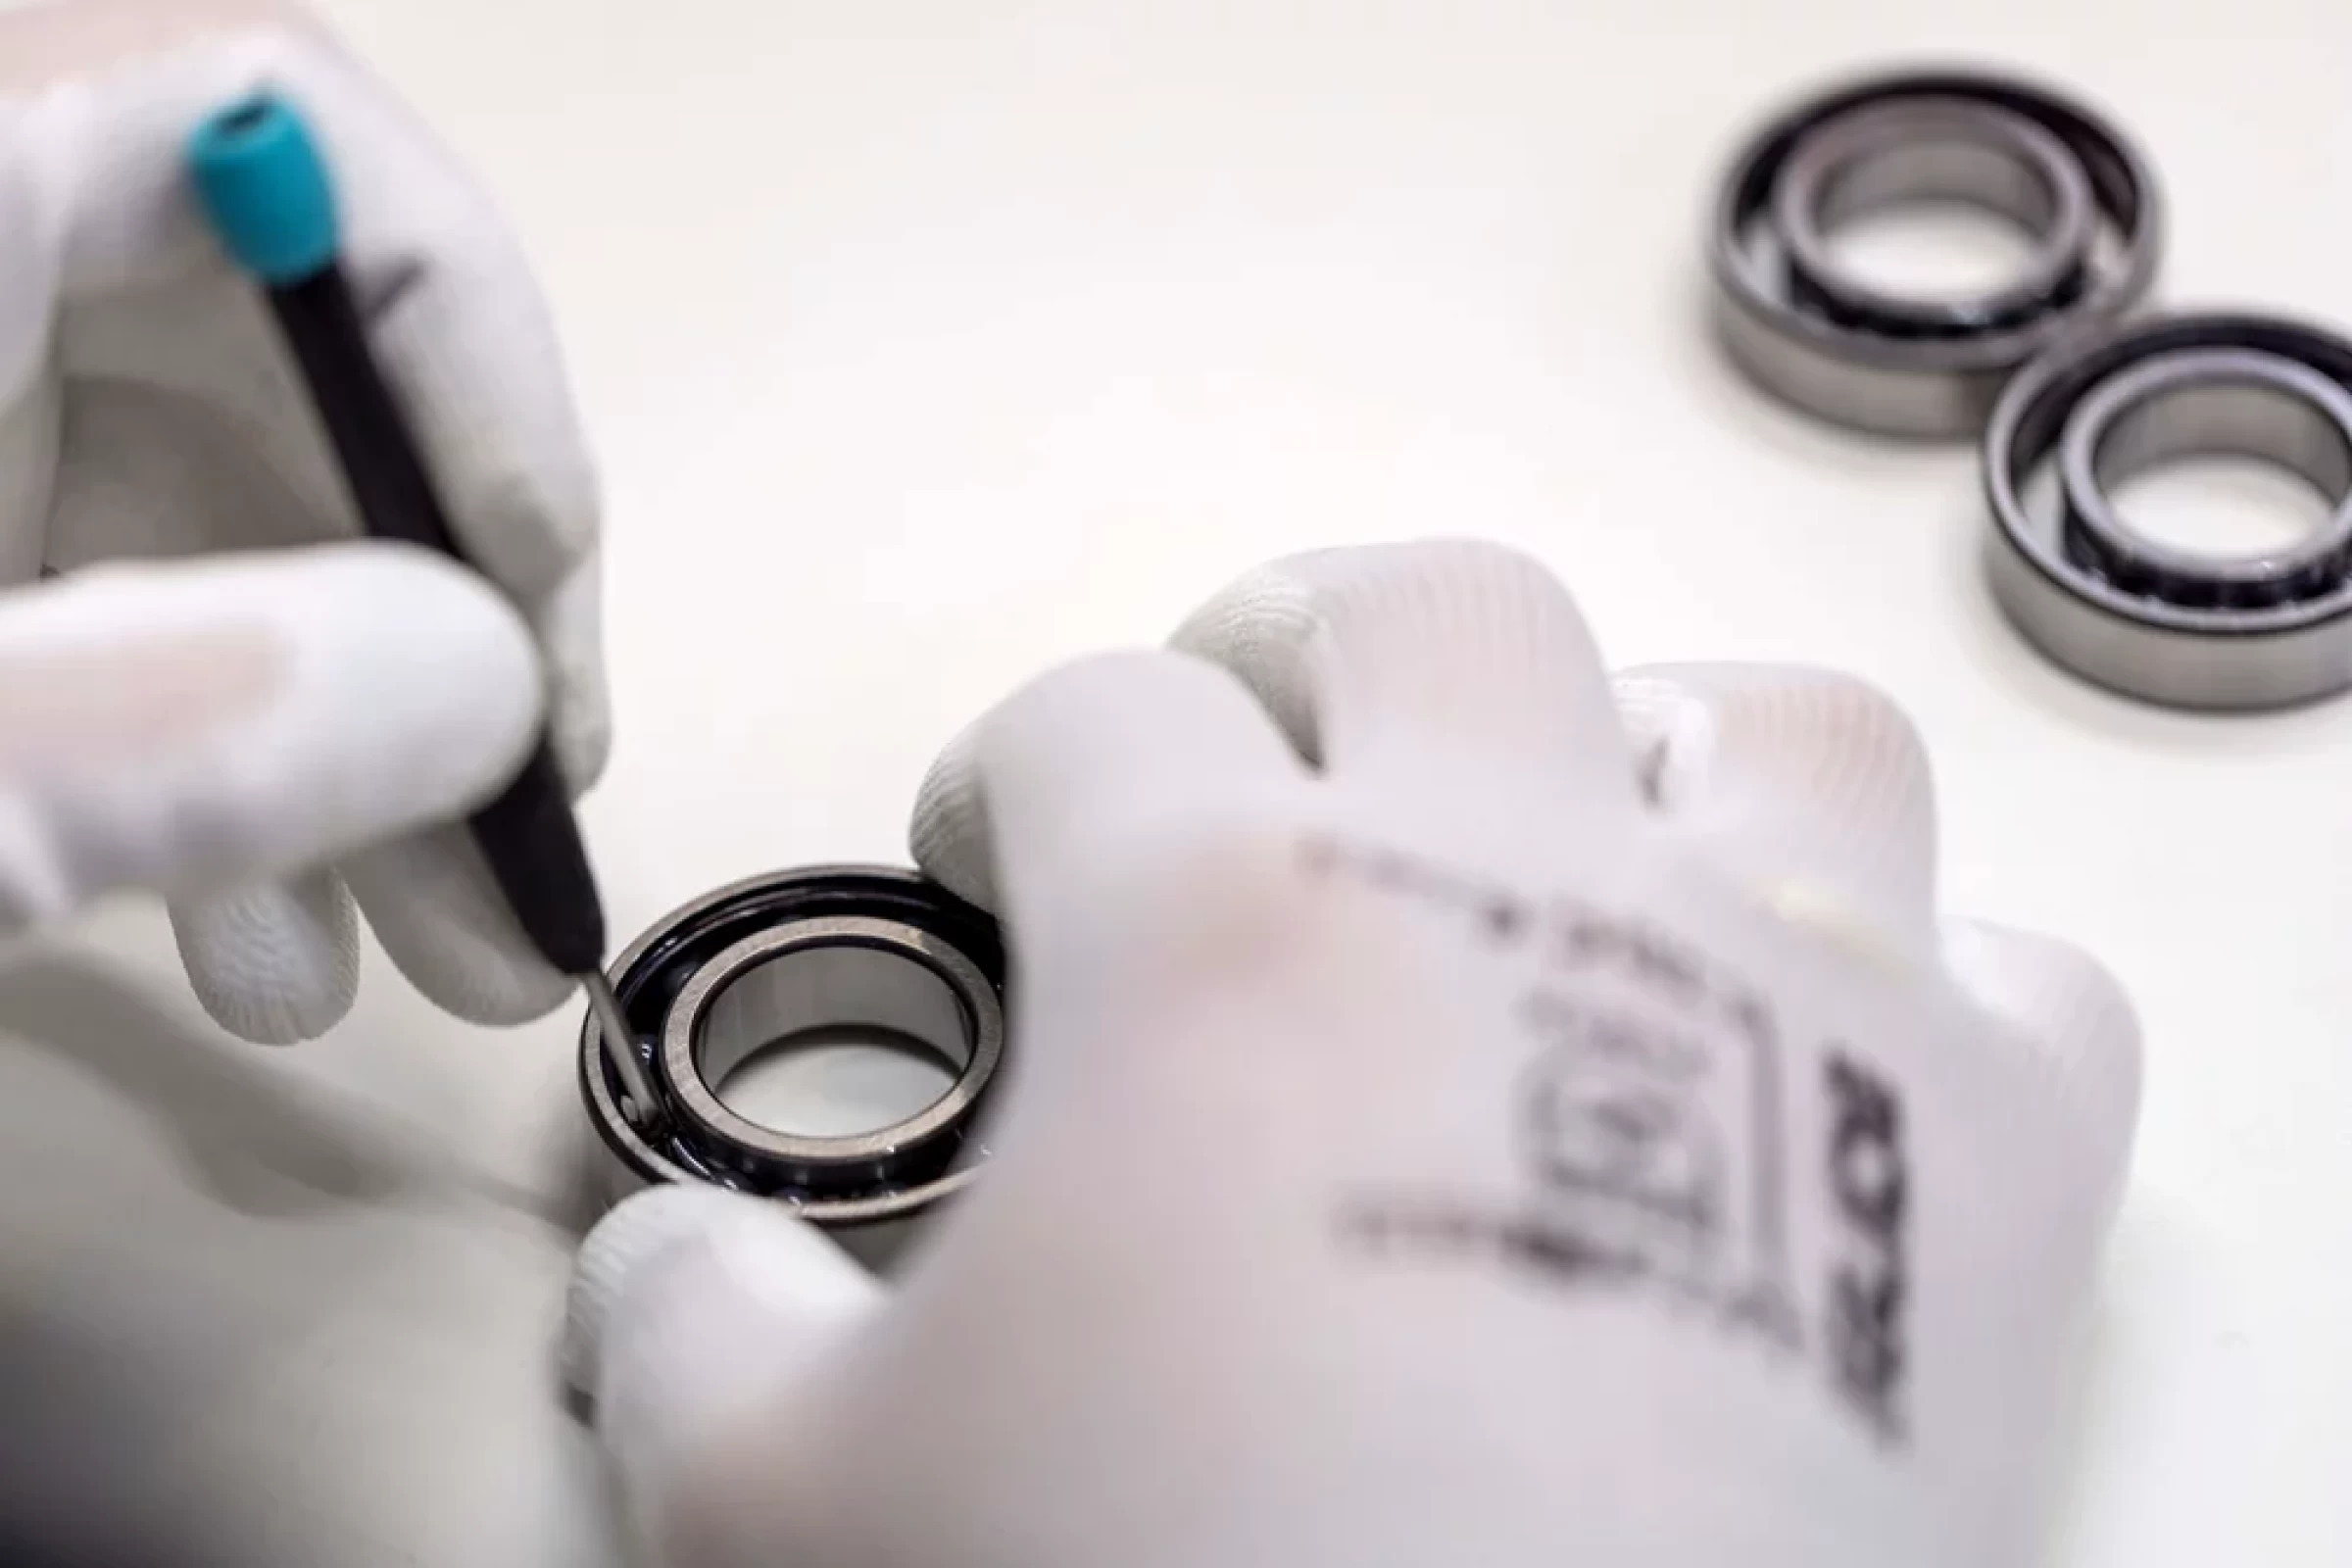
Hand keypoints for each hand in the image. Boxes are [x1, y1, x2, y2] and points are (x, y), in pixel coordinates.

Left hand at [0, 0, 603, 1041]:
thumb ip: (178, 715)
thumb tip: (494, 697)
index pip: (276, 124)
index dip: (463, 356)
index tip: (533, 603)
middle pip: (269, 353)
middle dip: (428, 634)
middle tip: (526, 860)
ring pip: (196, 501)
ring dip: (336, 737)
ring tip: (425, 970)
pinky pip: (98, 576)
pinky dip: (196, 747)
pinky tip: (245, 933)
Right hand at [567, 542, 2137, 1567]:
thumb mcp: (802, 1506)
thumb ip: (696, 1333)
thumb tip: (662, 1266)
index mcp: (1225, 924)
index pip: (1086, 720)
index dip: (1013, 773)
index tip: (996, 853)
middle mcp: (1523, 883)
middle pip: (1430, 604)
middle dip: (1309, 642)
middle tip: (1252, 739)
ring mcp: (1792, 999)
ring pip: (1770, 726)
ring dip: (1659, 746)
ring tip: (1573, 830)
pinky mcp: (1992, 1168)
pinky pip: (2009, 975)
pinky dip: (1920, 984)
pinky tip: (1824, 1056)